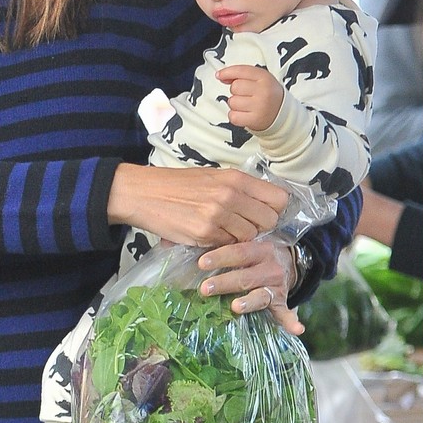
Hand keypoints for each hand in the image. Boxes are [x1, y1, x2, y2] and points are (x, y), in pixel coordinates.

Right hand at [108, 163, 288, 246]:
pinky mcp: (205, 234)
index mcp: (235, 178)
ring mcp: (218, 215)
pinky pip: (228, 245)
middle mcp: (230, 195)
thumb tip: (263, 206)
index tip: (264, 214)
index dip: (275, 209)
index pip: (279, 198)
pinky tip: (207, 235)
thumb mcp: (212, 177)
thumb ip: (238, 189)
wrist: (143, 193)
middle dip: (260, 227)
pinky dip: (221, 244)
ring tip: (222, 230)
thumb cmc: (176, 185)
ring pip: (250, 236)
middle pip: (269, 220)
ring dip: (240, 238)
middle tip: (243, 226)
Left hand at [197, 239, 303, 334]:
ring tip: (235, 307)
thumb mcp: (249, 244)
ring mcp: (277, 286)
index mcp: (260, 250)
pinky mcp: (282, 302)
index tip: (201, 263)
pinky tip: (296, 329)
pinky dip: (291, 322)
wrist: (291, 260)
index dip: (220, 257)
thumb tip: (195, 250)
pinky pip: (286, 313)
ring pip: (261, 295)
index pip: (238, 252)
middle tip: (205, 289)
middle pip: (245, 277)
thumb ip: (229, 248)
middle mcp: (270, 268)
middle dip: (224, 283)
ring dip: (248, 302)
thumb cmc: (257, 253)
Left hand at [216, 65, 283, 131]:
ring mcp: (259, 106)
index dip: (227, 72)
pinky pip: (233, 116)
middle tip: (245, 95)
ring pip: (232, 102)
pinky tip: (244, 113)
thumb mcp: (260, 78)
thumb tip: (222, 75)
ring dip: (235, 104)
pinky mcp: (254, 120)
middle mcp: (263, 91)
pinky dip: (235, 116)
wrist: (282, 114)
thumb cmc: (269, 95)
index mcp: (265, 78)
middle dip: (236, 91)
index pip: (241, 71)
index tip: (220, 75)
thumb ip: (242, 74)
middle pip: (235, 87)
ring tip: (246, 105)